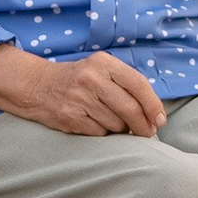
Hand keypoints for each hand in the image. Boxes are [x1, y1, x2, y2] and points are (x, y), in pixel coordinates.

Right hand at [0, 44, 168, 136]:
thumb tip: (154, 115)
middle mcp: (92, 78)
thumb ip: (126, 85)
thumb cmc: (78, 80)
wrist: (36, 86)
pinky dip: (104, 133)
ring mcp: (80, 99)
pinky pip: (100, 133)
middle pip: (129, 108)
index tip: (160, 120)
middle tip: (147, 133)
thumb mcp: (101, 70)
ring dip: (121, 129)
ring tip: (114, 123)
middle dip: (143, 125)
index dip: (153, 105)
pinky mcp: (70, 117)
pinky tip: (97, 125)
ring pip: (116, 124)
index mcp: (104, 63)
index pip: (138, 84)